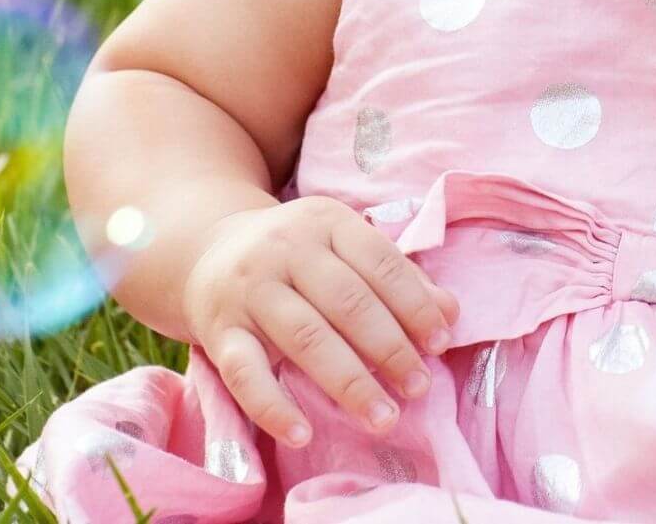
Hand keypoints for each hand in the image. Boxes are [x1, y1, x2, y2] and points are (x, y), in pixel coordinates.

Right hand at [179, 197, 460, 447]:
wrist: (205, 250)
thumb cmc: (297, 256)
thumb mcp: (344, 248)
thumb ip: (396, 277)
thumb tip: (450, 311)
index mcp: (327, 221)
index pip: (381, 263)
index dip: (415, 304)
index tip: (440, 344)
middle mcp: (287, 249)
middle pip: (347, 302)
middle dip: (390, 348)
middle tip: (420, 388)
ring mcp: (249, 290)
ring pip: (306, 337)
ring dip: (349, 382)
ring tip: (384, 417)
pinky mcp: (218, 330)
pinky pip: (245, 373)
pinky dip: (273, 406)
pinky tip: (303, 434)